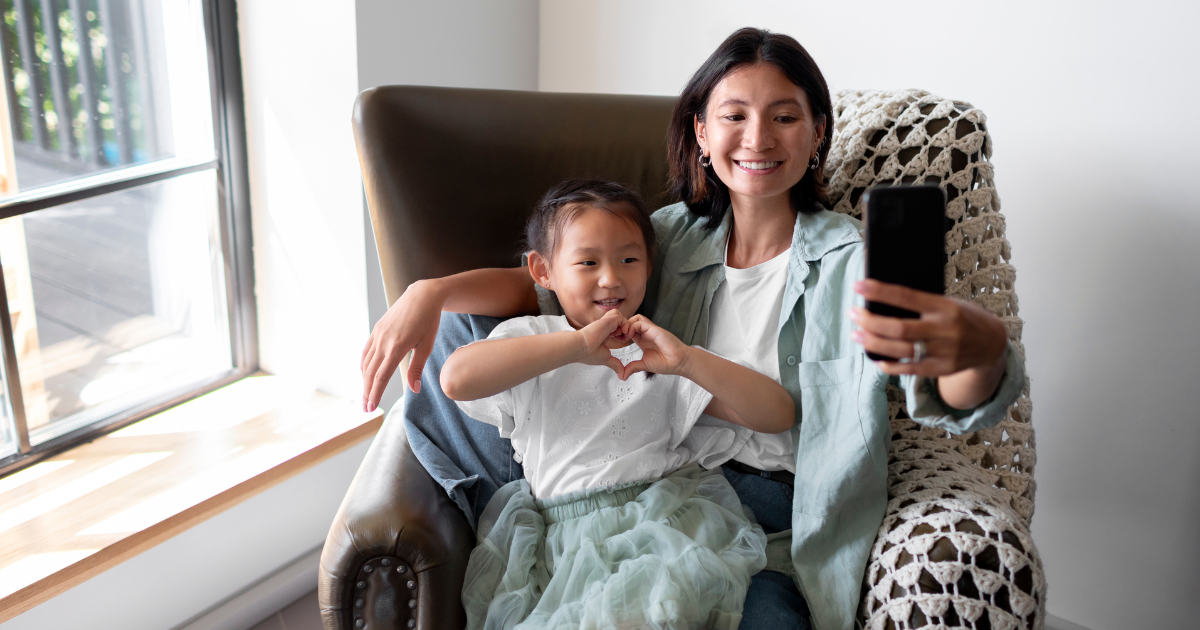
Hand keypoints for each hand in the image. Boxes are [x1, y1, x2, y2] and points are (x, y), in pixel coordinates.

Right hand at [361, 279, 444, 411]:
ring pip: (366, 363)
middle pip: (370, 372)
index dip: (375, 393)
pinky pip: (366, 351)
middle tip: (366, 409)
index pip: (382, 376)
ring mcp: (378, 334)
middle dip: (367, 392)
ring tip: (366, 396)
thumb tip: (414, 390)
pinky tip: (365, 374)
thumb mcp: (426, 345)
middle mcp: (384, 341)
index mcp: (397, 347)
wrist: (422, 295)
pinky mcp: (377, 329)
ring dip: (365, 381)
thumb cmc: (429, 321)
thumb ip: (417, 368)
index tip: (371, 407)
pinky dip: (364, 365)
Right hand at [575, 309, 629, 375]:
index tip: (621, 341)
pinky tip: (622, 332)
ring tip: (622, 335)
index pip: (617, 329)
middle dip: (625, 329)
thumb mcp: (606, 359)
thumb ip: (615, 365)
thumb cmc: (588, 353)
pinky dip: (625, 324)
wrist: (581, 347)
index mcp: (604, 334)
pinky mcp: (607, 320)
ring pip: (620, 317)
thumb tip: (621, 375)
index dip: (622, 334)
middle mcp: (605, 327)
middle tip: (624, 338)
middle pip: (619, 322)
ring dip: (625, 325)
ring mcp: (606, 323)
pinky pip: (621, 317)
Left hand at [616, 315, 691, 378]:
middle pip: (631, 321)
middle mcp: (646, 333)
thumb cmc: (666, 363)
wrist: (678, 362)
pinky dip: (632, 326)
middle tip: (618, 337)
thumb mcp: (644, 365)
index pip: (629, 330)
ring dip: (627, 325)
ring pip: (635, 318)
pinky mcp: (654, 329)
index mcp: (642, 340)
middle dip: (622, 327)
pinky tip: (630, 335)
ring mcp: (650, 330)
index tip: (617, 341)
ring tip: (625, 335)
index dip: (621, 333)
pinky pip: (640, 321)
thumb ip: (633, 367)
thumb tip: (623, 376)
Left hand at [850, 279, 1007, 376]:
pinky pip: (911, 369)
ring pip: (901, 349)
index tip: (859, 285)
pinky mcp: (943, 369)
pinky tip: (875, 358)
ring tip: (856, 334)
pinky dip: (890, 365)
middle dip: (871, 321)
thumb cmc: (962, 317)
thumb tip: (882, 302)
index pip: (907, 296)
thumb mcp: (948, 302)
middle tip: (853, 313)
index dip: (880, 291)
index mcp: (946, 307)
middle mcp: (946, 330)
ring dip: (874, 343)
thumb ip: (921, 304)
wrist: (992, 344)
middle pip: (900, 327)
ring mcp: (945, 352)